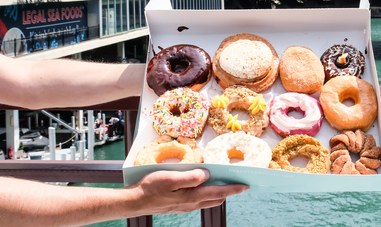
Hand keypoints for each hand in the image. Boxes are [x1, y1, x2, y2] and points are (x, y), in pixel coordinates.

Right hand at [128, 169, 248, 214]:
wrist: (134, 202)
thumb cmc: (151, 188)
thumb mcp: (171, 178)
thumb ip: (191, 177)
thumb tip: (208, 174)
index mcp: (192, 197)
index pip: (219, 193)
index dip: (234, 189)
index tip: (246, 186)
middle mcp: (191, 204)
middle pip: (216, 199)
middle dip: (229, 191)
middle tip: (238, 182)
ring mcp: (185, 206)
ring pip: (208, 200)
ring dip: (218, 192)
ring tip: (224, 182)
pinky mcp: (179, 205)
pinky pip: (199, 200)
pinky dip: (207, 193)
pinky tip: (204, 185)